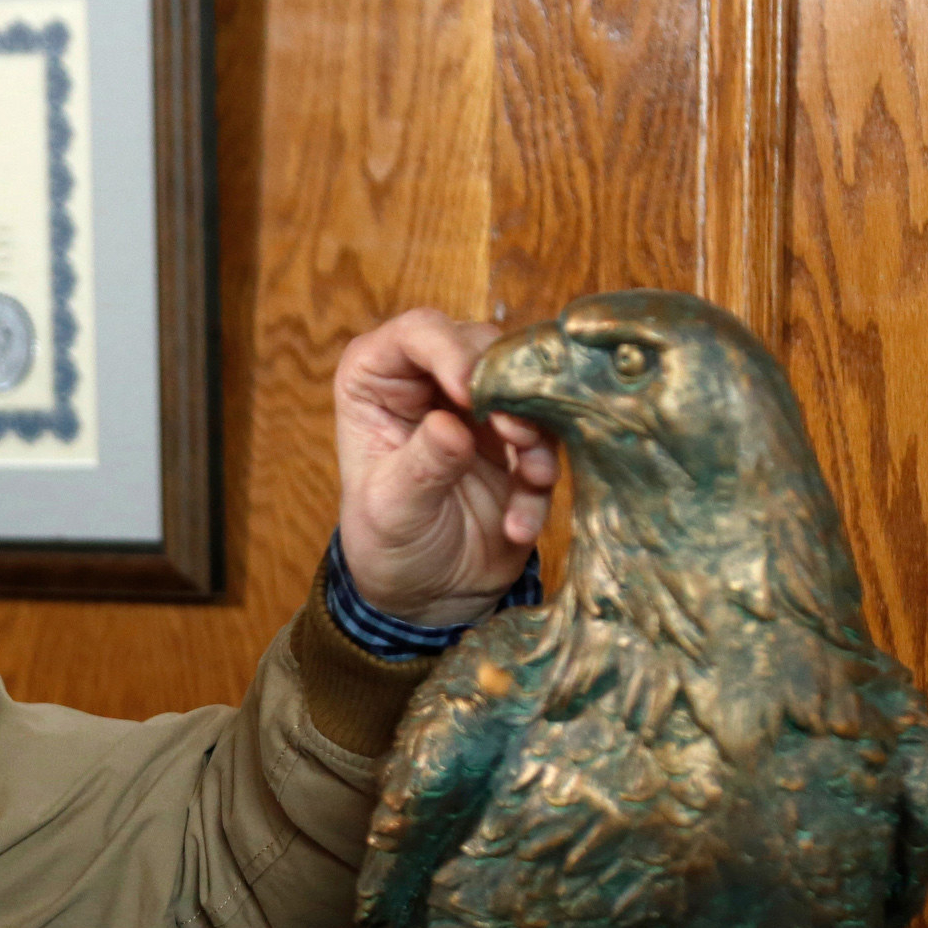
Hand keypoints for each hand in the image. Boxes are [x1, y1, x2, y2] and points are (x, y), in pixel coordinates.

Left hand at [335, 307, 559, 628]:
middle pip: (482, 345)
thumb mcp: (393, 510)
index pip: (419, 333)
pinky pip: (548, 440)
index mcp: (379, 381)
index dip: (450, 352)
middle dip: (505, 388)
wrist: (428, 595)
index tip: (470, 393)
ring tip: (529, 479)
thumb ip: (423, 466)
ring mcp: (479, 409)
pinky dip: (541, 480)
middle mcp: (431, 382)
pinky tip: (518, 524)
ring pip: (526, 384)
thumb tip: (453, 427)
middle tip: (512, 435)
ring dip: (535, 432)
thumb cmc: (388, 544)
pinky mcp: (519, 443)